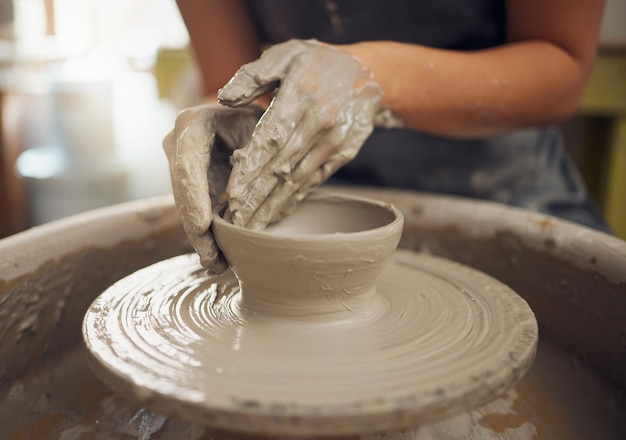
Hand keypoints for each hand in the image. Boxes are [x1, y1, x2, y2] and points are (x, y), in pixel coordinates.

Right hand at [163, 103, 262, 273]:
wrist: (248, 117)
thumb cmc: (259, 119)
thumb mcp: (258, 128)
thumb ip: (250, 154)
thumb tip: (236, 196)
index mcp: (192, 124)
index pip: (188, 164)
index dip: (194, 196)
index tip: (203, 225)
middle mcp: (177, 145)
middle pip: (182, 193)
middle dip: (196, 229)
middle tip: (213, 259)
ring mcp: (179, 165)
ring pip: (186, 208)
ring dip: (201, 239)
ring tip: (217, 265)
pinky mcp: (188, 184)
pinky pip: (194, 212)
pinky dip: (206, 235)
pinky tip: (217, 257)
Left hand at [218, 39, 382, 228]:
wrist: (370, 73)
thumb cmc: (318, 61)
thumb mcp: (286, 54)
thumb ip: (253, 75)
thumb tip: (224, 98)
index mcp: (300, 94)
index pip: (271, 138)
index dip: (251, 168)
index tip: (232, 195)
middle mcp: (319, 121)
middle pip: (282, 166)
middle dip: (256, 197)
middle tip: (235, 224)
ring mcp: (333, 141)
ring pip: (298, 179)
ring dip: (273, 206)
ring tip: (251, 229)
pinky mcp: (343, 153)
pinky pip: (314, 181)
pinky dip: (294, 200)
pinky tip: (277, 216)